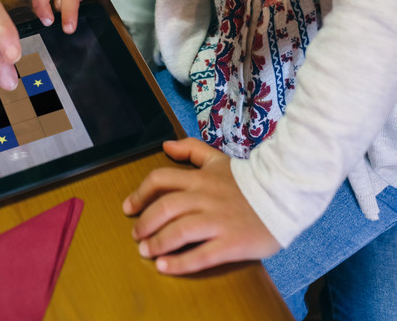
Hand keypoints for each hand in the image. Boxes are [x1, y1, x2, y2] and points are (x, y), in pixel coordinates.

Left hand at [123, 138, 280, 273]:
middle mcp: (205, 198)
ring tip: (146, 252)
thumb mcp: (218, 159)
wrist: (284, 194)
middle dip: (145, 223)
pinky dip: (180, 263)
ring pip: (179, 231)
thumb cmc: (248, 180)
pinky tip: (165, 267)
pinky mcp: (231, 243)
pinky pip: (201, 255)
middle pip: (165, 207)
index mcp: (200, 178)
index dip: (140, 194)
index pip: (160, 180)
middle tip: (136, 235)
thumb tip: (165, 145)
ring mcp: (218, 220)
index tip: (129, 207)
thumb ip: (191, 149)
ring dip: (157, 243)